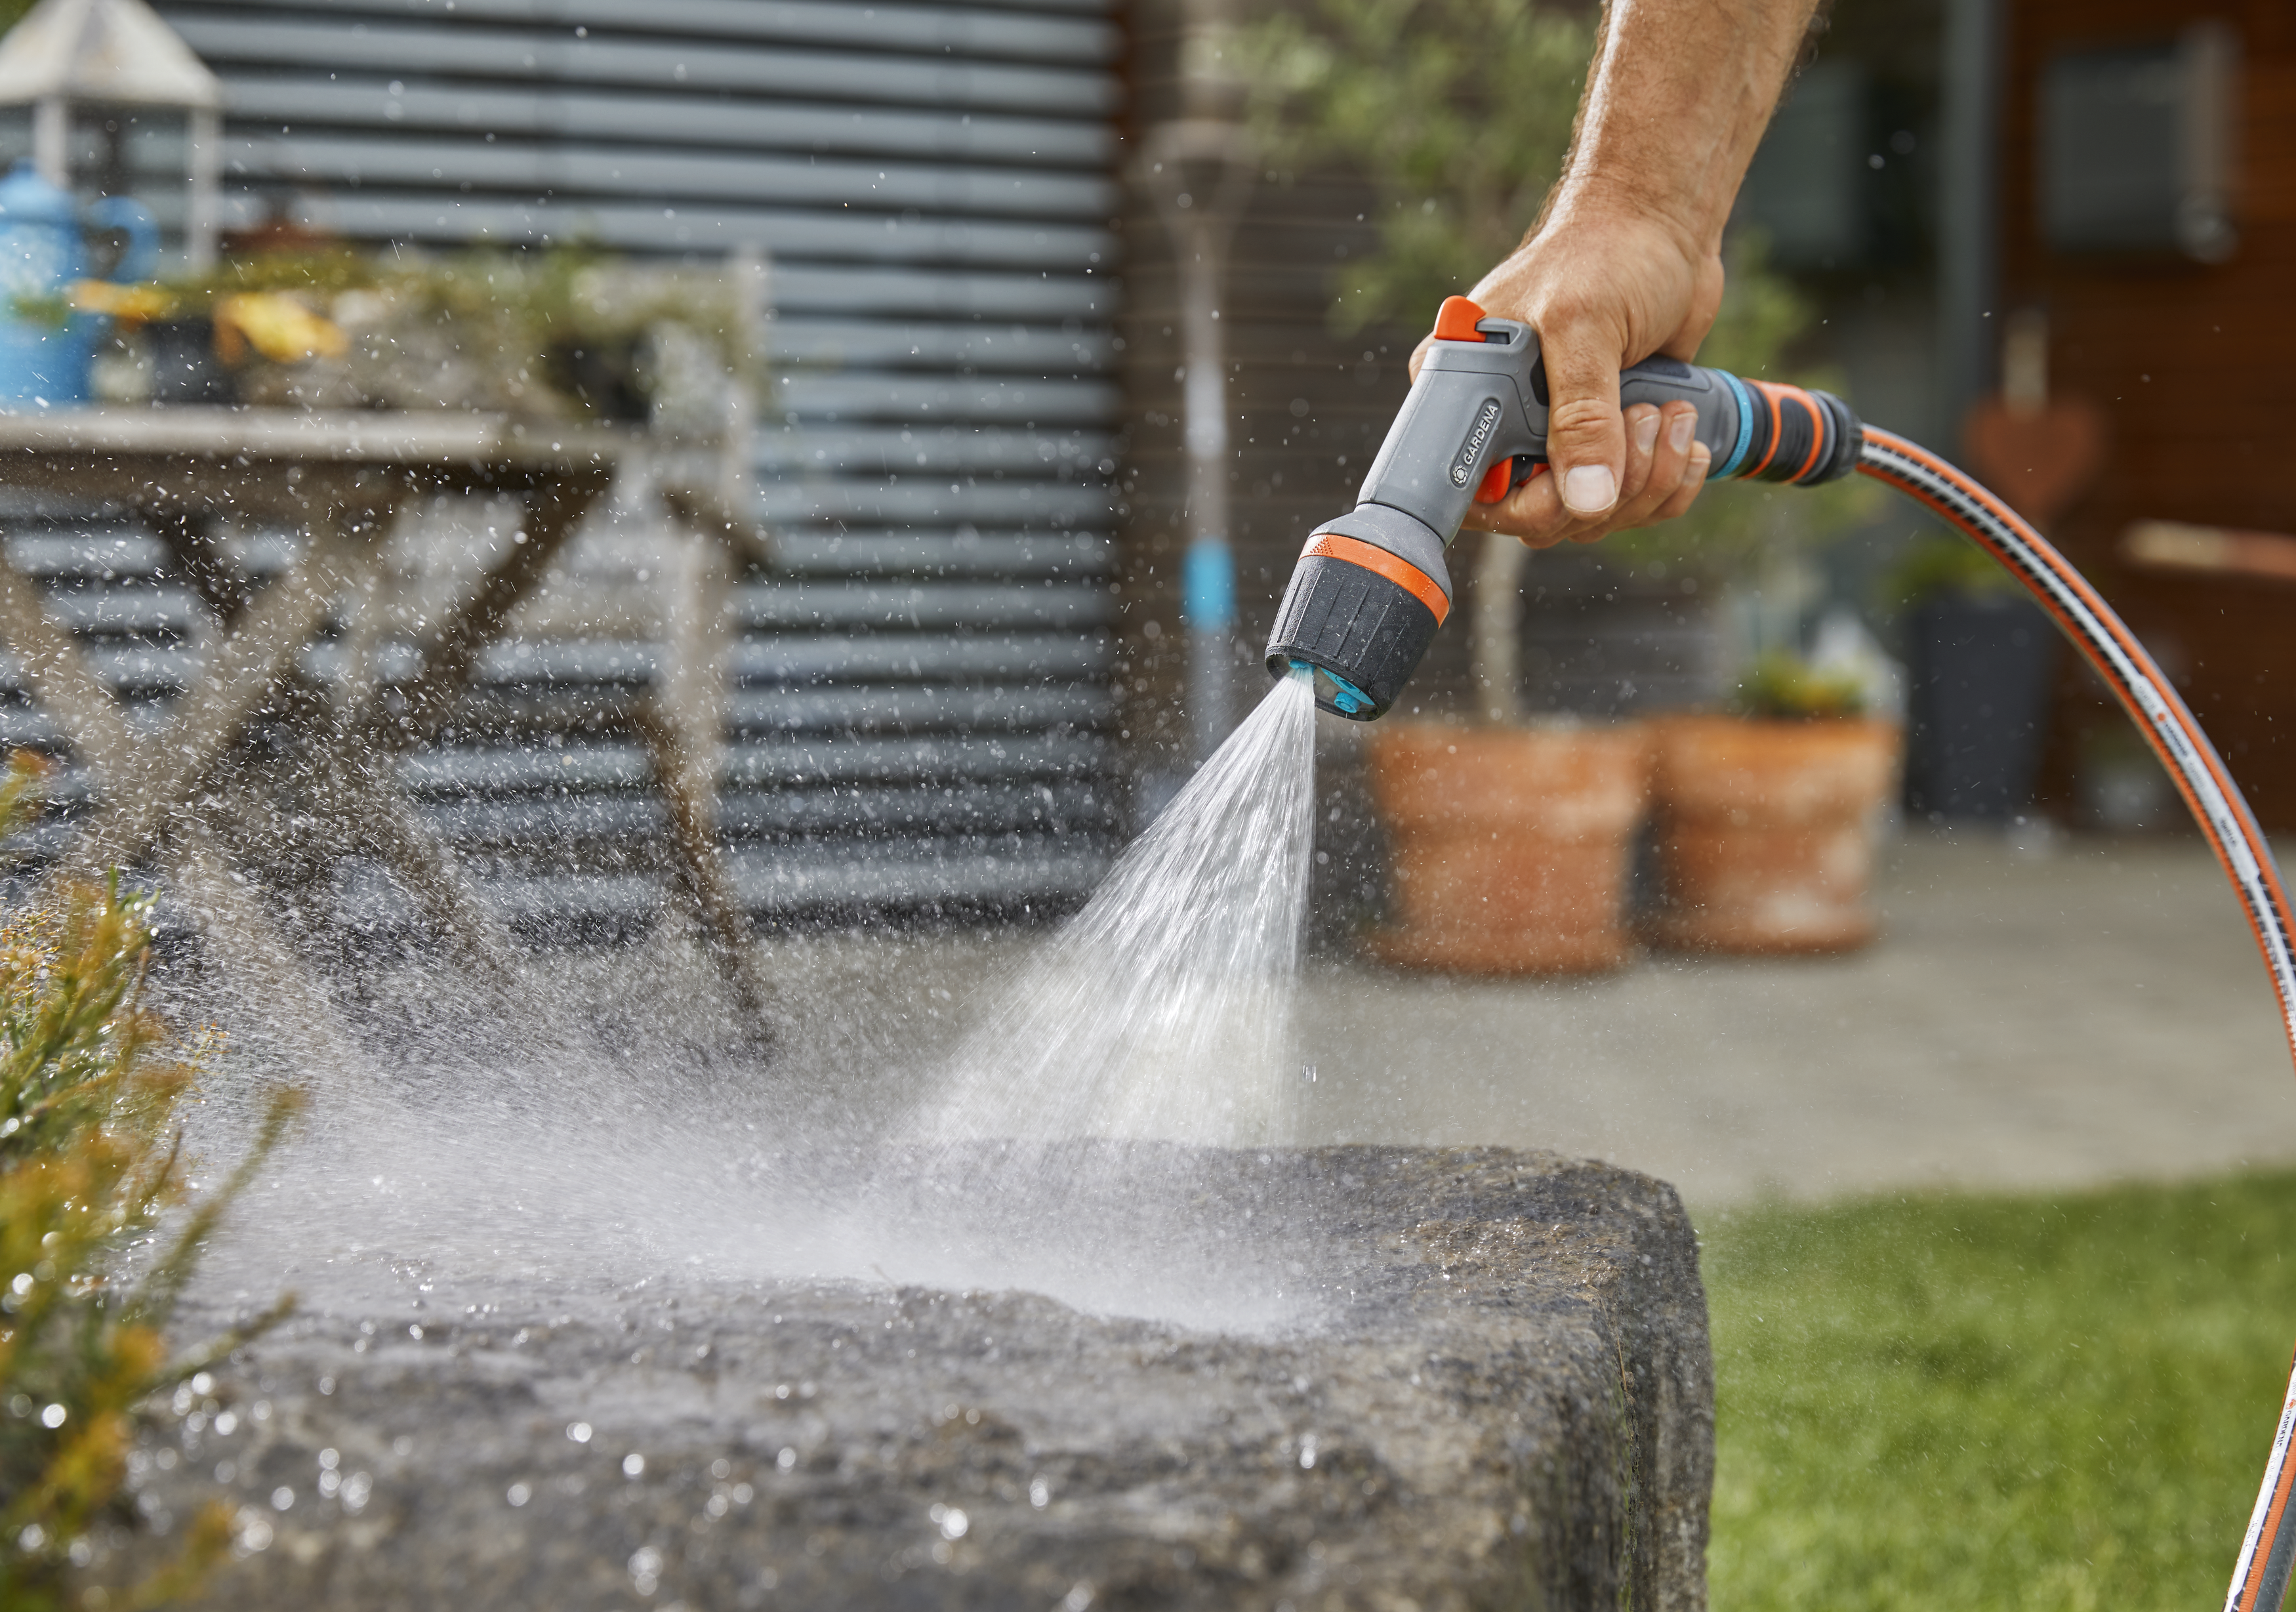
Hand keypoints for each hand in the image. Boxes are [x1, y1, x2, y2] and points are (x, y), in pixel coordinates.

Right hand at [1413, 206, 1726, 548]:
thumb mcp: (1585, 326)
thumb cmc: (1609, 253)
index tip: (1577, 476)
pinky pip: (1630, 505)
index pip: (1473, 493)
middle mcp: (1502, 426)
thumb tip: (1585, 501)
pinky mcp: (1605, 444)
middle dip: (1608, 486)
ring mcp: (1555, 441)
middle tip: (1641, 416)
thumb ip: (1581, 414)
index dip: (1529, 502)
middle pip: (1540, 518)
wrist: (1663, 227)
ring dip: (1648, 478)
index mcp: (1465, 392)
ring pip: (1592, 517)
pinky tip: (1684, 434)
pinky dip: (1668, 482)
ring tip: (1669, 413)